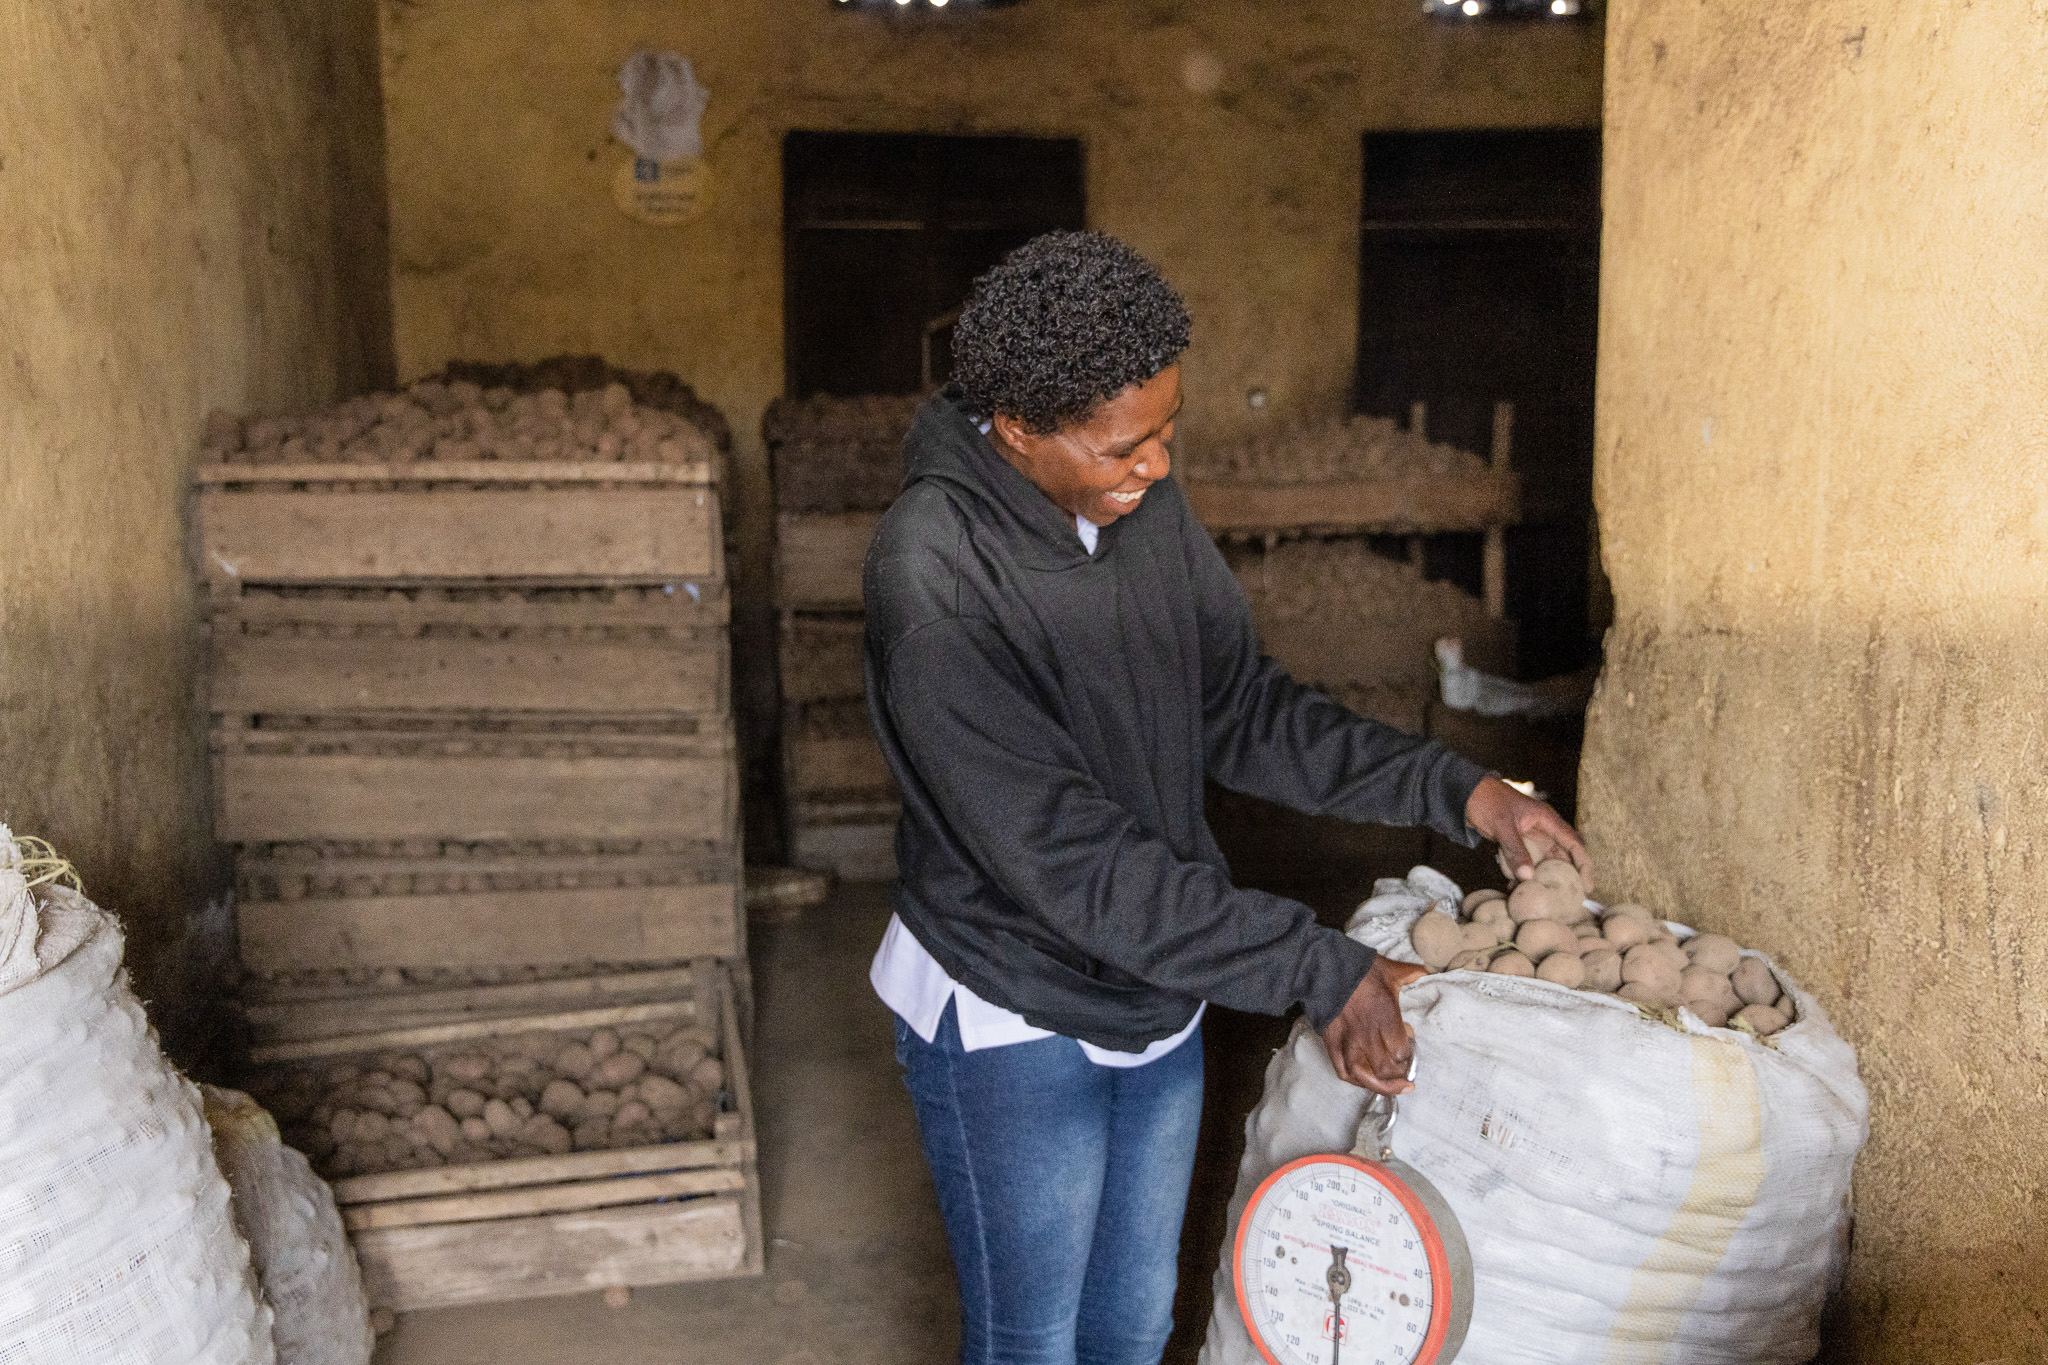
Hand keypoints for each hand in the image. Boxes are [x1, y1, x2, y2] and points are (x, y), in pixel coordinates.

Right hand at [1319, 954, 1426, 1095]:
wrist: (1323, 968)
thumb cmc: (1359, 970)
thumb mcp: (1390, 970)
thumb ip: (1411, 974)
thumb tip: (1427, 971)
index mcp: (1385, 1018)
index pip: (1401, 1052)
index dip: (1409, 1053)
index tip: (1409, 1043)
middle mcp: (1367, 1035)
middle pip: (1386, 1069)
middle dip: (1399, 1073)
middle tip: (1404, 1067)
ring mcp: (1347, 1042)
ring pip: (1365, 1077)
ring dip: (1381, 1085)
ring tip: (1393, 1086)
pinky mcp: (1332, 1044)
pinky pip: (1343, 1072)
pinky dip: (1356, 1081)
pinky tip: (1366, 1081)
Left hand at [1464, 775, 1593, 888]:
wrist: (1463, 793)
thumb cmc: (1485, 800)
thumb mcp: (1502, 825)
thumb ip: (1515, 850)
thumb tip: (1528, 876)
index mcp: (1546, 819)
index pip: (1573, 844)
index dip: (1583, 865)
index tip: (1587, 885)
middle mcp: (1542, 829)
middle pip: (1562, 856)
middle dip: (1566, 877)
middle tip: (1570, 899)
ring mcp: (1528, 837)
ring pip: (1543, 862)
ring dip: (1542, 879)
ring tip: (1542, 898)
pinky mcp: (1516, 843)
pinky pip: (1525, 862)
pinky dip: (1522, 874)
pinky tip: (1515, 888)